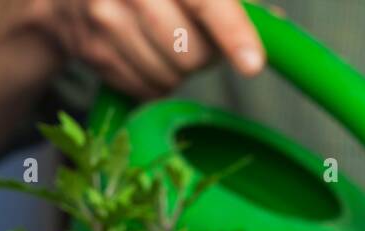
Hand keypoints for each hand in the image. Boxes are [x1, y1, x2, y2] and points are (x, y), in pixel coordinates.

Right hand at [44, 0, 264, 98]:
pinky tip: (141, 53)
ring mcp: (102, 17)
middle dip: (204, 55)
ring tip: (163, 42)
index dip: (231, 33)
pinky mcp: (91, 50)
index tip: (252, 65)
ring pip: (171, 75)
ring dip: (179, 69)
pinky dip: (154, 80)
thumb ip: (230, 0)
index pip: (202, 0)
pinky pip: (147, 88)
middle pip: (192, 52)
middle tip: (192, 37)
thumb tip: (273, 22)